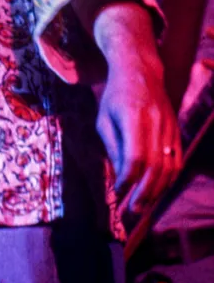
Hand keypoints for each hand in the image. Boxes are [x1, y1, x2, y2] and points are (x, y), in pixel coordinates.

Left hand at [96, 55, 181, 214]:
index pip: (136, 157)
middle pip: (156, 165)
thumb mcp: (104, 119)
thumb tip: (120, 178)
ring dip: (158, 189)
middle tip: (134, 210)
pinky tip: (157, 190)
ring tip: (144, 205)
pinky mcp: (176, 130)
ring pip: (170, 165)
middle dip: (145, 192)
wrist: (140, 71)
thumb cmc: (115, 97)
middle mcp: (156, 122)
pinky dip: (168, 178)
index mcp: (134, 117)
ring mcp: (170, 126)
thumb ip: (113, 147)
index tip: (118, 192)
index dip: (128, 179)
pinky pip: (177, 159)